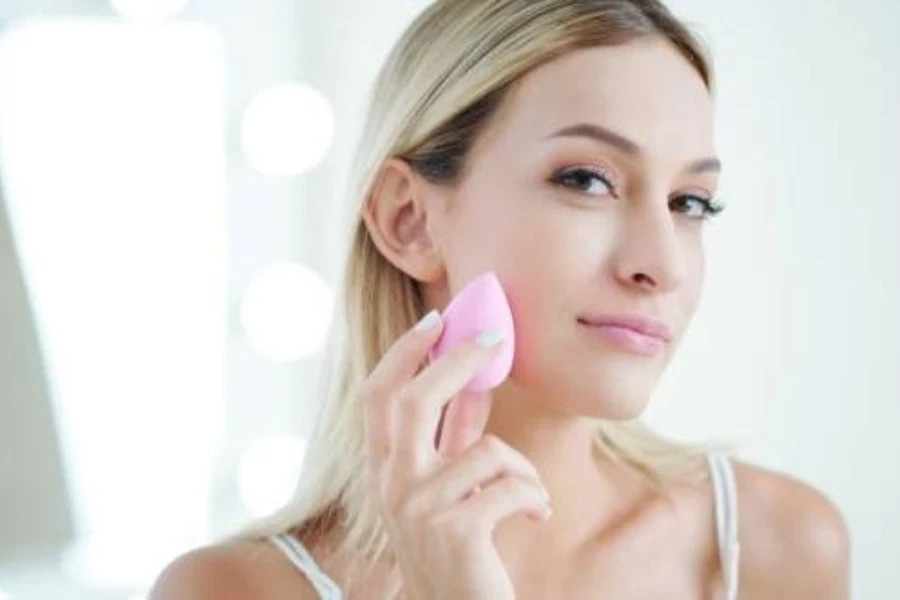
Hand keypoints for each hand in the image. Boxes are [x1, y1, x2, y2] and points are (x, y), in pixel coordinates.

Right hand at [362, 310, 550, 599]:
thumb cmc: (456, 547)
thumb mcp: (446, 486)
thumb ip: (454, 435)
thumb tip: (475, 379)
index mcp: (384, 468)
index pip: (378, 395)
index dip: (403, 353)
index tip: (437, 321)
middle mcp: (391, 484)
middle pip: (414, 399)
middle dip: (456, 361)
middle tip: (494, 340)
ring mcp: (418, 507)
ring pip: (486, 449)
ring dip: (524, 469)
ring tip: (532, 495)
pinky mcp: (455, 530)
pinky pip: (512, 485)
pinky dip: (535, 497)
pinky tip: (537, 515)